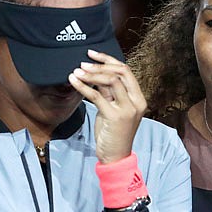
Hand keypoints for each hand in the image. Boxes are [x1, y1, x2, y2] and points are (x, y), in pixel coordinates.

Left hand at [68, 49, 146, 163]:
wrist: (116, 157)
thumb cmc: (113, 133)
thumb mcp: (112, 109)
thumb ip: (108, 93)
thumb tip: (95, 74)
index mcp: (138, 98)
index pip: (126, 70)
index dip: (108, 59)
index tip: (92, 54)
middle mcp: (136, 102)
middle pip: (121, 72)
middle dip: (100, 65)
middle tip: (83, 62)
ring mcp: (127, 109)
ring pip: (111, 81)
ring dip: (91, 74)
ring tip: (77, 71)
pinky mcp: (115, 116)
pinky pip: (97, 96)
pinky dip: (83, 86)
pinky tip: (73, 81)